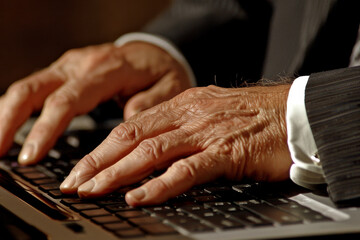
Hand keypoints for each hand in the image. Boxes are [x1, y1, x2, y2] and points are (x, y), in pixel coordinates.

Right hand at [0, 42, 190, 163]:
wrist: (155, 52)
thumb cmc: (161, 71)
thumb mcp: (170, 86)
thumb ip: (151, 103)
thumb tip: (128, 124)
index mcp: (107, 69)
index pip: (68, 99)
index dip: (46, 128)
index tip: (31, 156)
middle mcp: (82, 64)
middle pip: (35, 89)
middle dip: (11, 121)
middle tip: (0, 155)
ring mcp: (71, 65)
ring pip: (28, 86)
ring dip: (7, 115)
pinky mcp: (66, 71)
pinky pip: (36, 87)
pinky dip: (19, 107)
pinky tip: (10, 126)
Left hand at [60, 85, 292, 205]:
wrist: (294, 112)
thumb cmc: (253, 116)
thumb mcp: (210, 113)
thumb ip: (181, 129)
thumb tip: (152, 149)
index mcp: (183, 105)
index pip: (132, 126)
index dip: (102, 148)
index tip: (81, 167)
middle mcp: (189, 115)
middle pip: (133, 137)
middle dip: (98, 161)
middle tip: (73, 182)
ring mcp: (206, 133)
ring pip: (152, 152)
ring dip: (118, 173)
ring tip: (93, 190)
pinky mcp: (226, 152)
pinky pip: (187, 170)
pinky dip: (160, 184)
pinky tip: (139, 196)